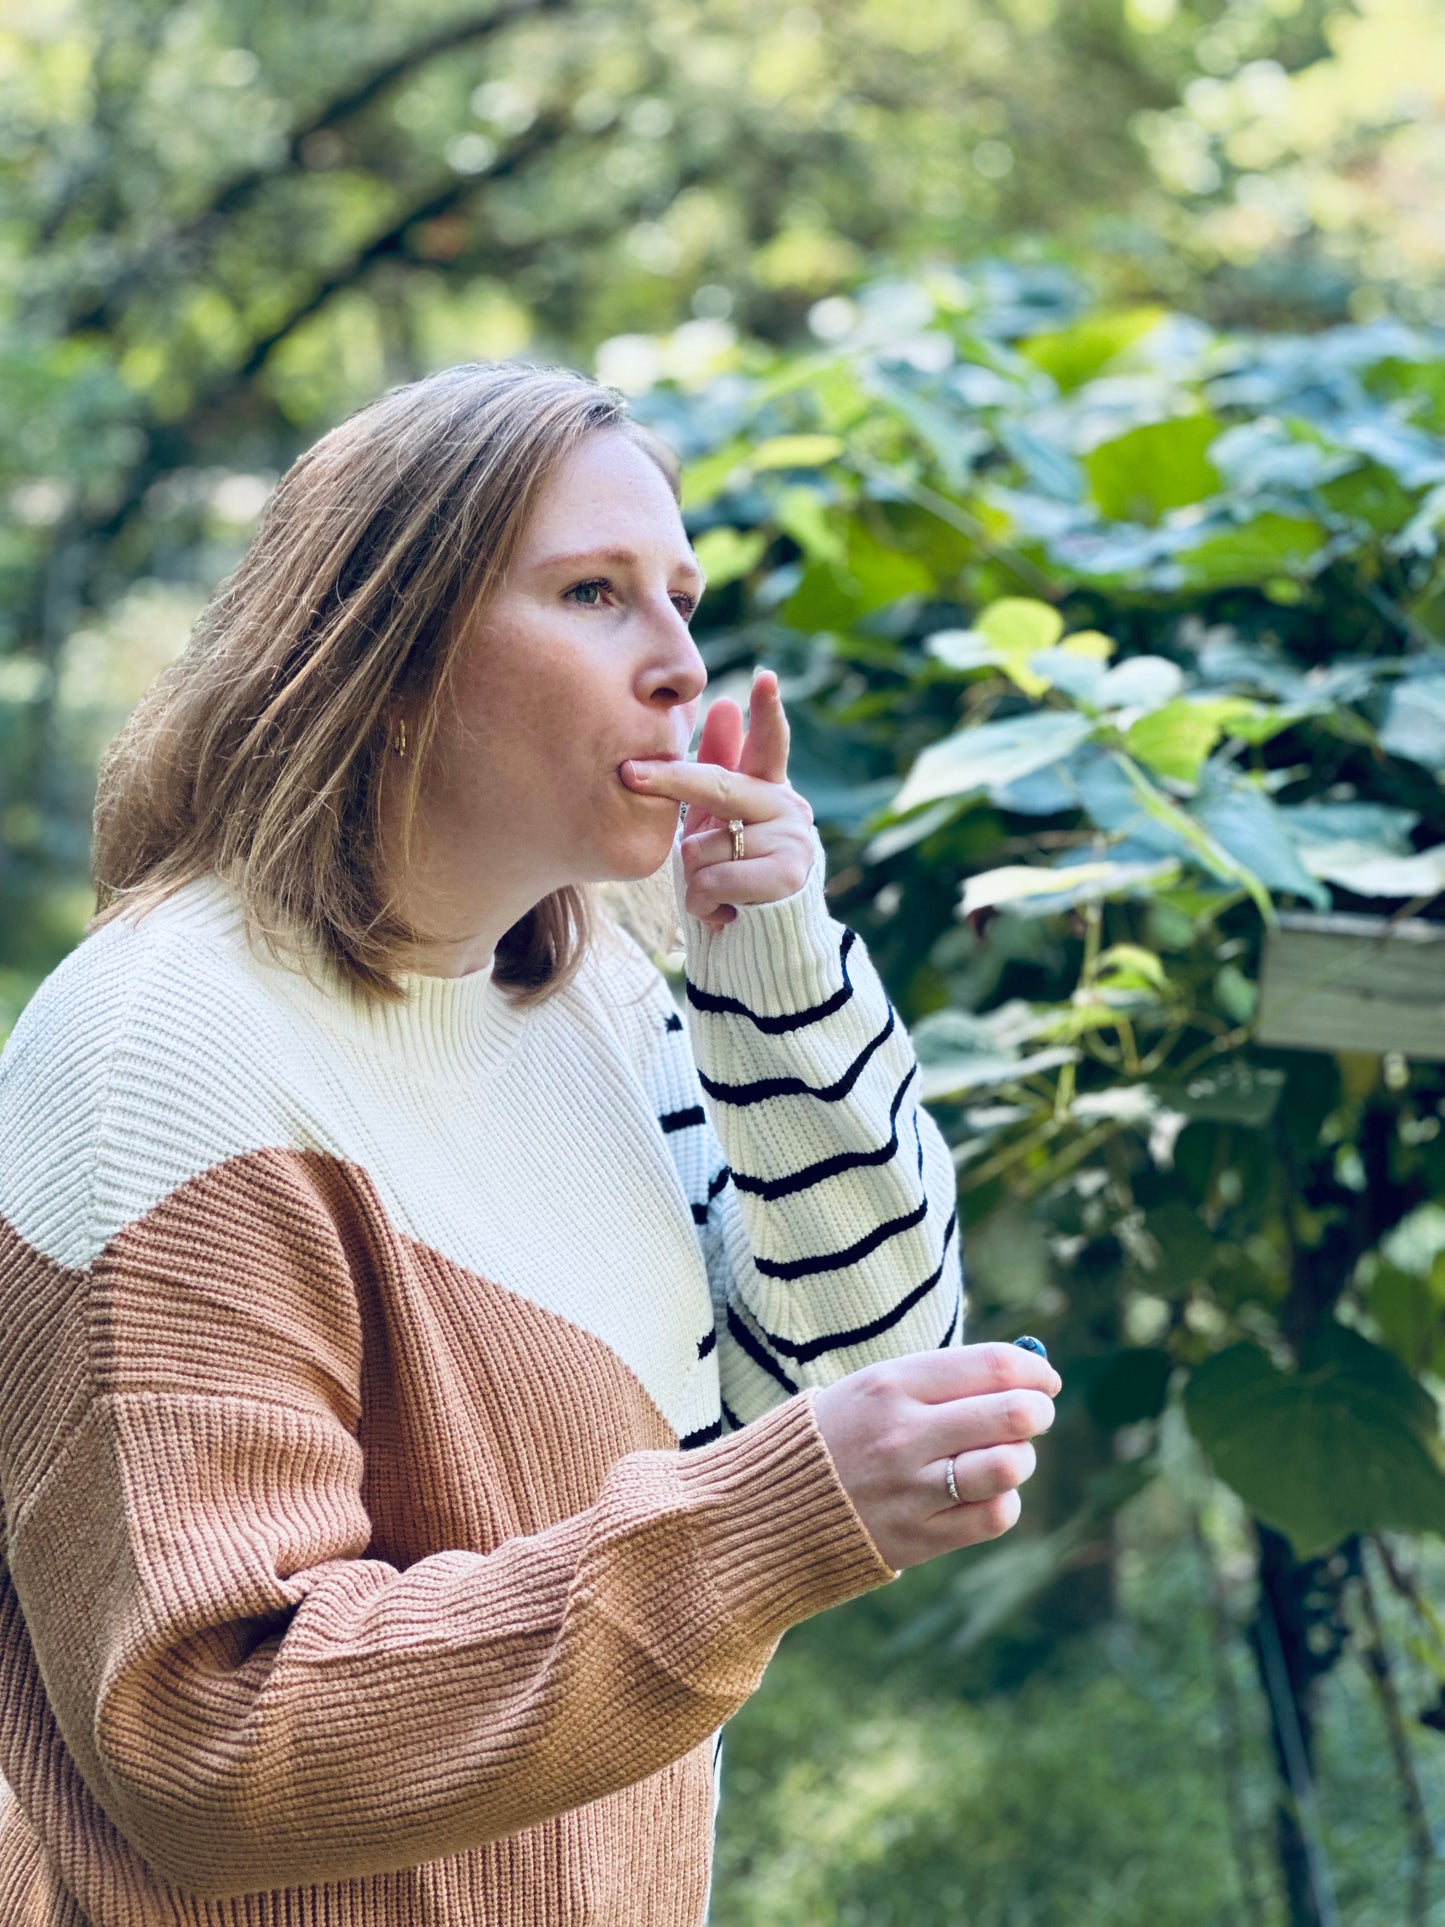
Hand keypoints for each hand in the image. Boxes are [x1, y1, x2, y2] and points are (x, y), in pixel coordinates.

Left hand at [619, 667, 815, 931]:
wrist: (756, 943)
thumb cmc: (729, 875)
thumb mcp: (717, 822)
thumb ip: (719, 770)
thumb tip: (723, 704)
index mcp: (769, 790)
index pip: (769, 745)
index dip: (766, 712)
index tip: (763, 678)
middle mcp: (788, 808)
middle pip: (716, 786)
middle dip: (668, 781)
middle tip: (628, 773)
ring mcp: (792, 840)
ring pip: (704, 847)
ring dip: (694, 878)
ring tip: (715, 894)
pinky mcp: (786, 877)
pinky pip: (713, 880)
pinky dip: (704, 903)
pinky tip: (723, 913)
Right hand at [810, 1344, 1061, 1571]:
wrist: (773, 1505)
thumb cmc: (843, 1433)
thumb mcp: (876, 1387)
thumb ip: (945, 1378)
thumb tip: (1027, 1370)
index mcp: (892, 1384)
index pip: (993, 1366)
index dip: (1034, 1369)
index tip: (1044, 1378)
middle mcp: (903, 1433)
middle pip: (1012, 1414)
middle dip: (1038, 1411)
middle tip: (1036, 1413)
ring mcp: (911, 1488)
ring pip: (1009, 1466)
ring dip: (1022, 1458)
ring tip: (1007, 1455)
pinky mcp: (918, 1537)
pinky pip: (994, 1516)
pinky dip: (1003, 1501)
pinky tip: (983, 1493)